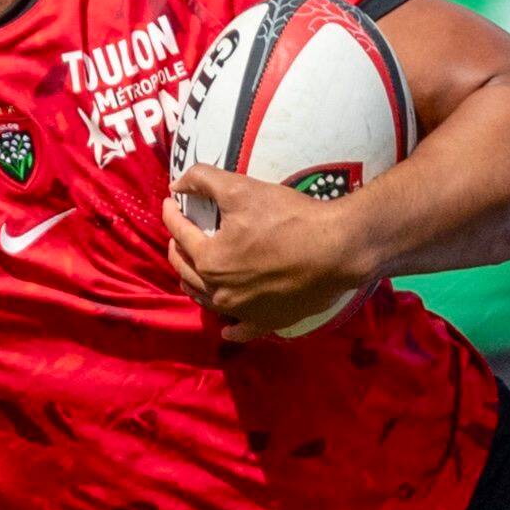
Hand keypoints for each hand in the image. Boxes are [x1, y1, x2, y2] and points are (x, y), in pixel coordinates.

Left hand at [163, 163, 377, 336]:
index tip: (171, 202)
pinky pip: (242, 330)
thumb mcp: (242, 188)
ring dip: (194, 282)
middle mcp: (220, 291)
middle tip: (180, 233)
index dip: (172, 214)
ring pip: (207, 299)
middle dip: (178, 248)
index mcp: (209, 259)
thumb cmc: (290, 218)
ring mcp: (243, 311)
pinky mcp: (268, 321)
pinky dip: (231, 328)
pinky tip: (227, 328)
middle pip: (186, 269)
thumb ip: (203, 179)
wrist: (338, 249)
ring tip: (194, 269)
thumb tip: (177, 184)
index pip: (179, 233)